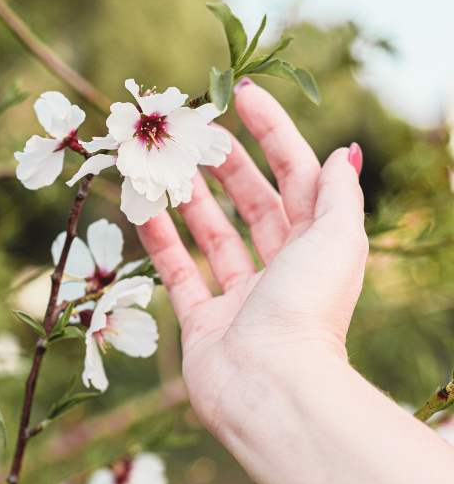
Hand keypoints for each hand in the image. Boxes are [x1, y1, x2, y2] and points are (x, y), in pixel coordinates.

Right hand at [136, 79, 367, 433]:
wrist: (269, 387)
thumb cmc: (307, 309)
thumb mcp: (337, 239)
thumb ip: (337, 193)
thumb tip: (344, 151)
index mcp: (318, 248)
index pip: (296, 176)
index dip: (273, 133)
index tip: (242, 96)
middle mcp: (281, 270)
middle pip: (252, 203)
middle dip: (225, 162)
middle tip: (192, 128)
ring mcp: (240, 297)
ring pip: (212, 234)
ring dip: (188, 195)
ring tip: (160, 159)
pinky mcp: (203, 321)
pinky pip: (178, 271)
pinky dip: (160, 238)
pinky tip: (140, 206)